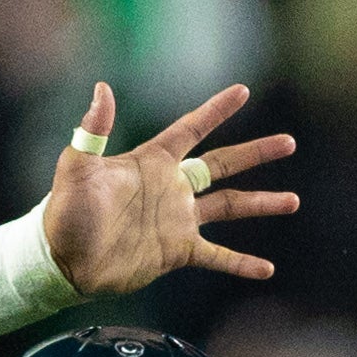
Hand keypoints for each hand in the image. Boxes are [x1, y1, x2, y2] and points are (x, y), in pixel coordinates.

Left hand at [39, 81, 295, 295]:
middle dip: (256, 153)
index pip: (191, 129)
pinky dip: (241, 263)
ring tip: (293, 200)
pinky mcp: (177, 252)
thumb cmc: (65, 212)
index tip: (242, 92)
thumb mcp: (77, 168)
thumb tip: (102, 87)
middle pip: (223, 164)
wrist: (63, 261)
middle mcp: (172, 187)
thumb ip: (93, 130)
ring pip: (229, 206)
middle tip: (288, 142)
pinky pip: (217, 256)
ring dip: (260, 203)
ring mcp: (177, 220)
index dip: (215, 111)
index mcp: (152, 162)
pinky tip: (267, 269)